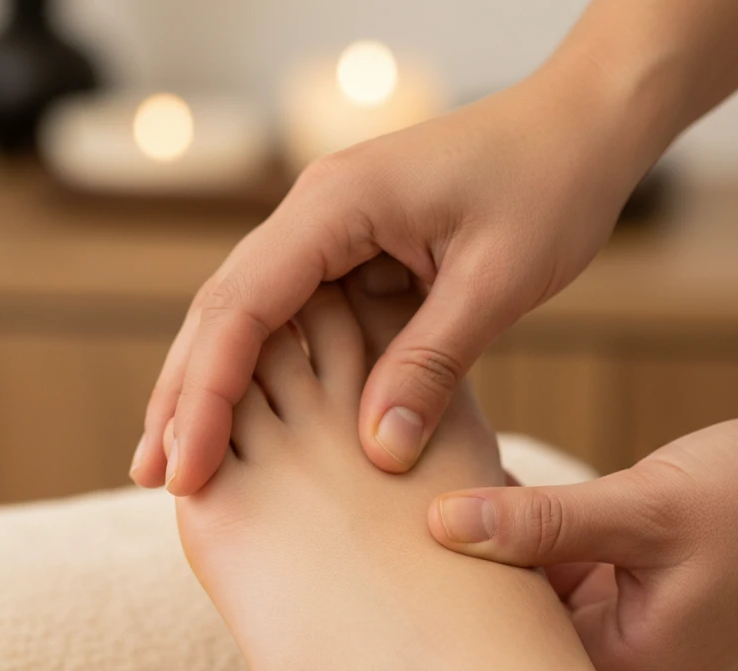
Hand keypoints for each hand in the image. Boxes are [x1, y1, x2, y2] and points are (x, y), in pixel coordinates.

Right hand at [130, 54, 659, 494]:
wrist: (581, 125)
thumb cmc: (550, 183)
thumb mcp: (495, 281)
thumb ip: (431, 363)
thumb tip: (377, 450)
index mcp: (336, 206)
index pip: (241, 309)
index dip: (206, 395)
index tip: (186, 469)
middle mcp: (314, 214)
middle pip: (221, 311)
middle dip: (185, 396)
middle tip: (156, 478)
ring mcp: (330, 231)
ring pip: (248, 317)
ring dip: (212, 386)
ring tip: (181, 460)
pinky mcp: (355, 251)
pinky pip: (294, 317)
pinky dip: (265, 370)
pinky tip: (253, 416)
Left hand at [429, 407, 737, 670]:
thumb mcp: (639, 506)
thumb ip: (540, 520)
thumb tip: (443, 522)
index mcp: (639, 669)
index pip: (521, 652)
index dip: (462, 600)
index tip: (403, 555)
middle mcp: (639, 667)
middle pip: (531, 628)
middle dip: (482, 572)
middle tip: (414, 524)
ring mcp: (645, 634)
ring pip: (549, 596)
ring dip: (512, 550)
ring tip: (448, 502)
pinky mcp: (648, 601)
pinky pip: (576, 575)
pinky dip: (545, 541)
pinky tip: (501, 498)